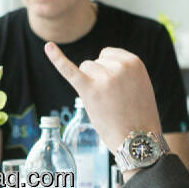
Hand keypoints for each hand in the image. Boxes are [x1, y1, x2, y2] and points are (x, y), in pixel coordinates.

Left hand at [44, 43, 161, 153]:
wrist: (138, 140)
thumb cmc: (138, 116)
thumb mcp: (139, 85)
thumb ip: (123, 72)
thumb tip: (98, 65)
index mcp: (134, 62)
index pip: (107, 54)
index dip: (107, 71)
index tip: (115, 88)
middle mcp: (120, 66)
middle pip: (94, 62)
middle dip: (98, 79)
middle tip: (112, 100)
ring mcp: (105, 77)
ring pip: (84, 68)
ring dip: (89, 84)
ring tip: (104, 104)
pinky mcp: (89, 90)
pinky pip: (69, 70)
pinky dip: (57, 58)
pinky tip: (48, 47)